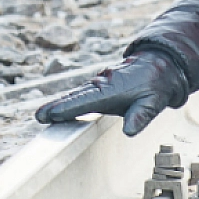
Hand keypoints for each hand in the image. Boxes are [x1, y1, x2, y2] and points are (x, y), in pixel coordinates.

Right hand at [34, 51, 188, 136]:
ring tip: (42, 115)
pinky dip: (67, 102)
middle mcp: (101, 85)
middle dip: (56, 106)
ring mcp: (98, 84)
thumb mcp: (154, 103)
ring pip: (75, 95)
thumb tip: (129, 131)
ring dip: (59, 104)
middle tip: (39, 116)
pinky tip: (59, 110)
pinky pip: (80, 94)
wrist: (159, 66)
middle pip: (75, 97)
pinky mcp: (98, 87)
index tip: (52, 114)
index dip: (68, 108)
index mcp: (112, 89)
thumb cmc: (155, 86)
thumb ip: (141, 116)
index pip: (87, 100)